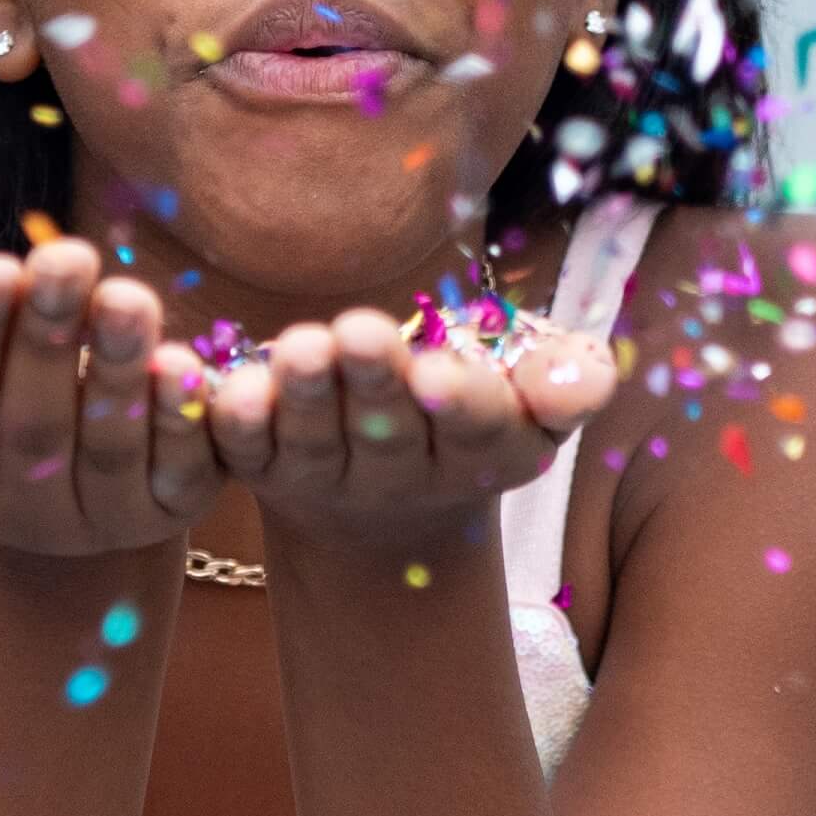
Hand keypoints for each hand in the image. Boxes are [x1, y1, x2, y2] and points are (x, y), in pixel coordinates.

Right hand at [0, 238, 223, 556]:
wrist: (76, 457)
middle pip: (33, 427)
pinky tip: (182, 364)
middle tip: (66, 259)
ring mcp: (100, 522)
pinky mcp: (169, 510)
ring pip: (108, 447)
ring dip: (118, 367)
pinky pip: (179, 472)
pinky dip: (181, 418)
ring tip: (127, 298)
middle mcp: (22, 518)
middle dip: (49, 339)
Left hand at [200, 307, 617, 542]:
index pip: (476, 431)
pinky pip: (247, 453)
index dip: (459, 404)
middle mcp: (405, 476)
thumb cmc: (474, 396)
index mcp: (485, 453)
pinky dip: (236, 425)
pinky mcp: (264, 470)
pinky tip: (230, 390)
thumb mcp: (534, 381)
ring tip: (298, 349)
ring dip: (303, 398)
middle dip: (373, 384)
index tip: (441, 372)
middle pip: (389, 434)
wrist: (389, 482)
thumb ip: (567, 379)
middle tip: (356, 333)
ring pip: (315, 444)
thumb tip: (586, 382)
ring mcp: (330, 478)